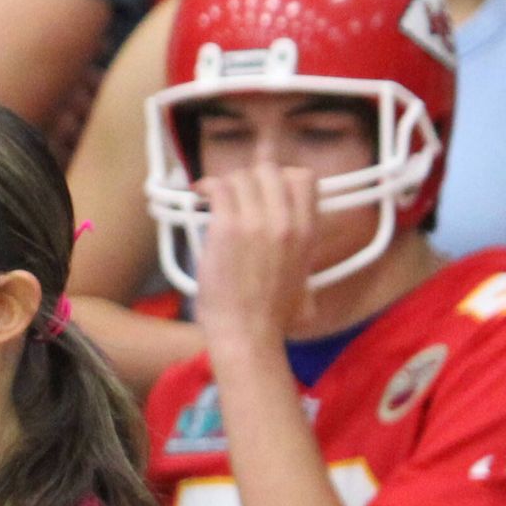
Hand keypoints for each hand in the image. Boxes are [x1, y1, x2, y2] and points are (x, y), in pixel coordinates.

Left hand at [188, 164, 322, 353]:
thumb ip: (306, 277)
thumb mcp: (306, 293)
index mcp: (307, 233)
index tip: (266, 187)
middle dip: (250, 178)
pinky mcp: (228, 228)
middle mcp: (286, 222)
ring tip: (214, 197)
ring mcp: (257, 222)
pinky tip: (198, 193)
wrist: (248, 335)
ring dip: (226, 184)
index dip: (284, 177)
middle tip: (236, 194)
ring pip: (242, 177)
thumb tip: (307, 291)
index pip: (305, 178)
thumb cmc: (271, 321)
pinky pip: (218, 187)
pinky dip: (206, 186)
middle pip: (270, 171)